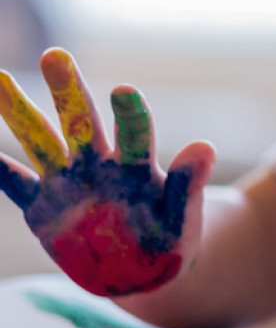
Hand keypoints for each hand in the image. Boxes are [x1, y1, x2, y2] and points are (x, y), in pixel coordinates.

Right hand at [0, 48, 214, 295]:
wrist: (141, 272)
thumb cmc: (169, 237)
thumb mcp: (181, 217)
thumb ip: (188, 185)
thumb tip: (205, 146)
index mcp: (136, 166)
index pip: (134, 132)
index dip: (130, 113)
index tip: (124, 91)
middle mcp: (99, 164)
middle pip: (81, 120)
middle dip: (68, 89)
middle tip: (55, 55)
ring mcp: (68, 182)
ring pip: (40, 140)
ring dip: (18, 112)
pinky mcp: (42, 207)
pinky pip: (15, 183)